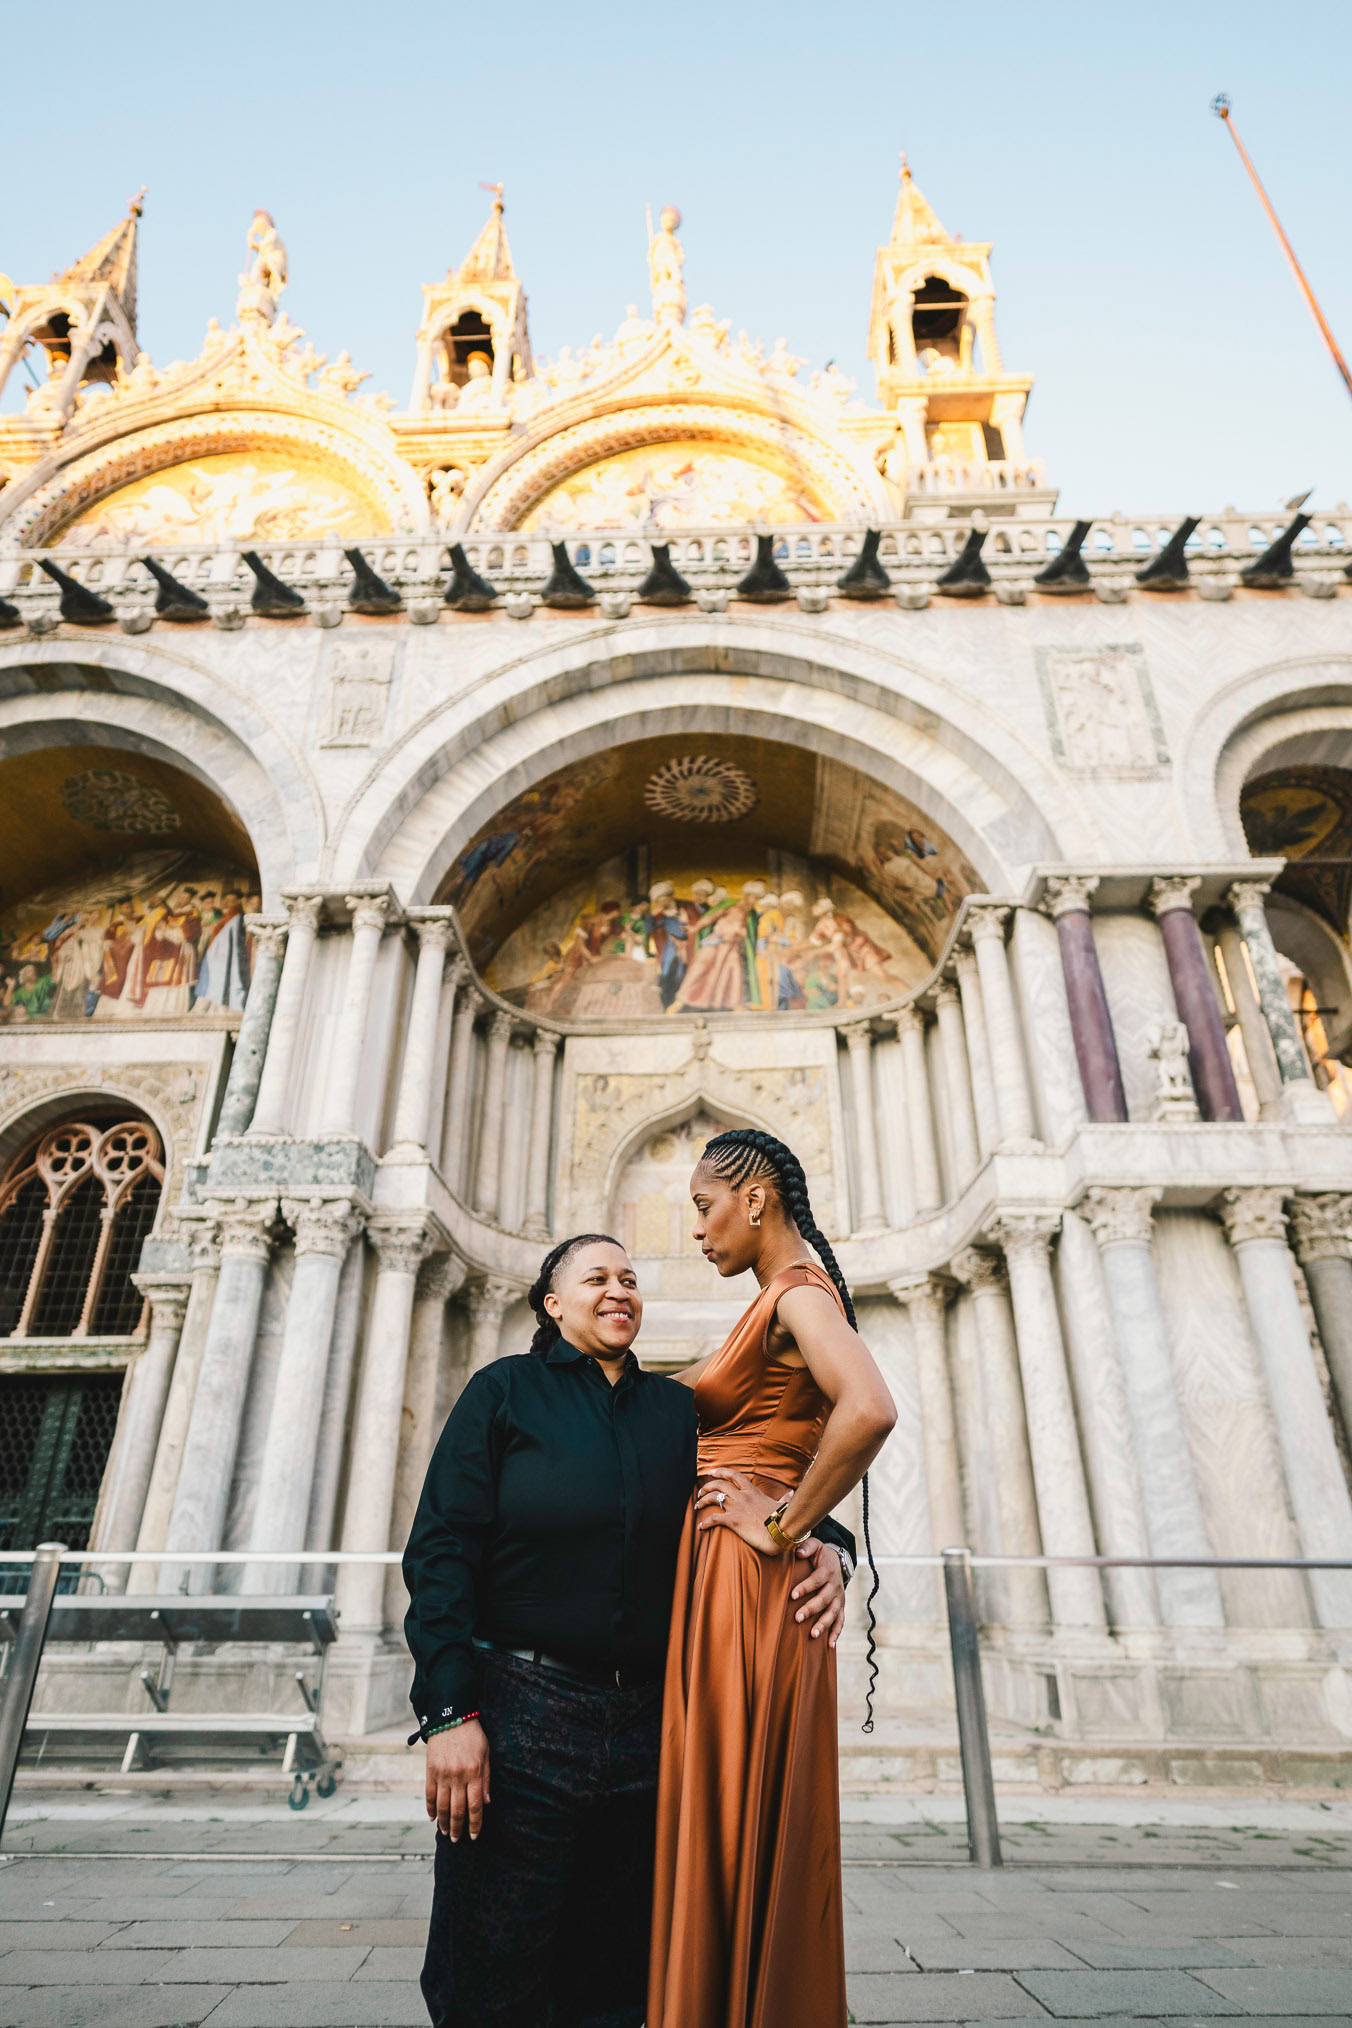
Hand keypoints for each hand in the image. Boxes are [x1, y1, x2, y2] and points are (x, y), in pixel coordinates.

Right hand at [424, 1719, 490, 1841]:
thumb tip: (486, 1802)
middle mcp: (458, 1776)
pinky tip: (432, 1818)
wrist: (451, 1717)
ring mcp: (442, 1774)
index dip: (474, 1824)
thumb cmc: (473, 1735)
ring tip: (445, 1833)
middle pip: (457, 1810)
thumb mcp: (485, 1754)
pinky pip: (429, 1794)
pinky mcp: (430, 1771)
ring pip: (442, 1806)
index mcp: (474, 1773)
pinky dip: (430, 1808)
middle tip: (456, 1839)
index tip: (474, 1836)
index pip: (474, 1806)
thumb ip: (485, 1779)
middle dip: (457, 1828)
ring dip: (443, 1822)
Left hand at [695, 1468, 778, 1554]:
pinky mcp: (733, 1521)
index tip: (711, 1472)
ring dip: (702, 1500)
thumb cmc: (783, 1520)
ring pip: (713, 1498)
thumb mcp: (782, 1506)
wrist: (781, 1533)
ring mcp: (737, 1508)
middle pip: (719, 1484)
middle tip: (700, 1491)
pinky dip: (705, 1522)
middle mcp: (742, 1496)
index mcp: (752, 1491)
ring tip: (697, 1505)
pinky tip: (701, 1526)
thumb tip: (791, 1493)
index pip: (734, 1475)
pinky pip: (714, 1518)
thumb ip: (784, 1498)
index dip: (721, 1471)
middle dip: (707, 1486)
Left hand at [790, 1537, 846, 1646]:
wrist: (838, 1561)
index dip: (805, 1587)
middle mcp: (835, 1586)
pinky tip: (830, 1645)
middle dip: (811, 1609)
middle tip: (797, 1618)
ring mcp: (839, 1598)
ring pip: (833, 1612)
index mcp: (828, 1571)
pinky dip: (837, 1633)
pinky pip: (841, 1621)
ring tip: (813, 1635)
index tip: (792, 1595)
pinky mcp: (841, 1606)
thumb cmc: (820, 1554)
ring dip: (824, 1624)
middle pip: (824, 1599)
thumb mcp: (814, 1545)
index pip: (817, 1580)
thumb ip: (806, 1546)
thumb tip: (798, 1552)